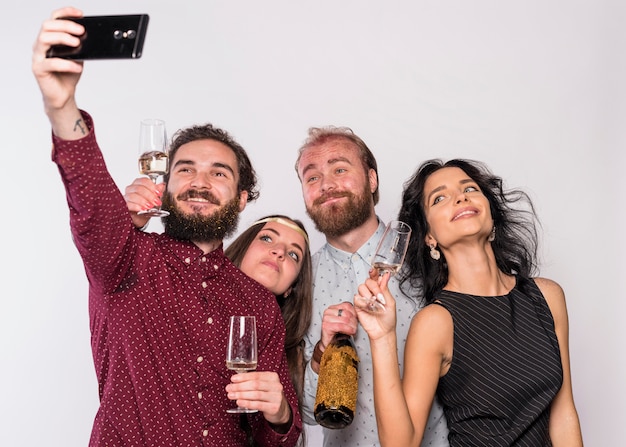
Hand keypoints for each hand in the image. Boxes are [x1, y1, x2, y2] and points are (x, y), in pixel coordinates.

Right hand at [32, 8, 85, 127]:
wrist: (63, 95)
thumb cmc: (69, 74)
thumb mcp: (78, 56)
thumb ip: (80, 45)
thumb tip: (89, 36)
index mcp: (50, 38)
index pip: (54, 19)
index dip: (66, 13)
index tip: (80, 14)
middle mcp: (41, 45)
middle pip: (47, 26)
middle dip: (65, 26)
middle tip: (81, 32)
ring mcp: (38, 56)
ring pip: (44, 39)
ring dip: (62, 38)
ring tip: (77, 44)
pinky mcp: (39, 69)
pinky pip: (50, 63)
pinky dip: (66, 63)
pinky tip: (77, 66)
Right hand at [124, 177, 164, 227]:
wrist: (140, 218)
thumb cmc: (146, 206)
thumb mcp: (154, 198)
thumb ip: (157, 191)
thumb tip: (162, 186)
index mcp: (138, 184)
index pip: (144, 181)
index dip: (152, 186)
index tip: (159, 193)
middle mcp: (131, 189)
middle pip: (139, 188)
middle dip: (150, 195)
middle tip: (156, 202)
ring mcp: (126, 197)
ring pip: (133, 195)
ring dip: (143, 201)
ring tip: (150, 206)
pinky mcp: (124, 206)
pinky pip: (128, 204)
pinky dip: (136, 206)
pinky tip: (142, 209)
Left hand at [226, 371, 291, 425]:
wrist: (280, 409)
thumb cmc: (268, 395)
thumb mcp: (264, 385)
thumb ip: (253, 381)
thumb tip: (235, 381)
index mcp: (273, 377)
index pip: (256, 375)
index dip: (243, 377)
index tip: (233, 379)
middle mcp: (276, 386)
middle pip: (255, 384)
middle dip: (240, 386)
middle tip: (229, 388)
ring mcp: (276, 397)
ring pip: (256, 394)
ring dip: (241, 394)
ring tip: (231, 395)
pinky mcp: (274, 407)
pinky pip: (258, 405)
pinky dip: (247, 403)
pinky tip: (239, 402)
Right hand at [320, 301, 357, 348]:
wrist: (331, 344)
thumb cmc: (339, 333)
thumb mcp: (346, 321)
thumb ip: (350, 314)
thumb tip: (358, 311)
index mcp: (333, 308)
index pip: (347, 305)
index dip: (354, 314)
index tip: (356, 320)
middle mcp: (328, 311)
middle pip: (347, 313)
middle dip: (354, 322)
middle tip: (355, 328)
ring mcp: (326, 318)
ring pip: (345, 320)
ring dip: (352, 327)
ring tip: (353, 331)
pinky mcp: (326, 326)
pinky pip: (341, 326)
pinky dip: (348, 330)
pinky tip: (350, 333)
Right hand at [354, 269, 396, 340]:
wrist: (382, 331)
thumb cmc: (388, 319)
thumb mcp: (391, 302)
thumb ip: (385, 289)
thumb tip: (385, 276)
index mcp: (380, 290)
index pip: (375, 277)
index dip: (374, 273)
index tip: (373, 270)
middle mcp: (371, 292)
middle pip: (368, 281)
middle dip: (374, 288)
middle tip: (379, 297)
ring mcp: (364, 298)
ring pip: (361, 288)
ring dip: (369, 296)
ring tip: (375, 305)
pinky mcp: (358, 305)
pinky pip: (357, 298)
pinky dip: (364, 303)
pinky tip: (369, 308)